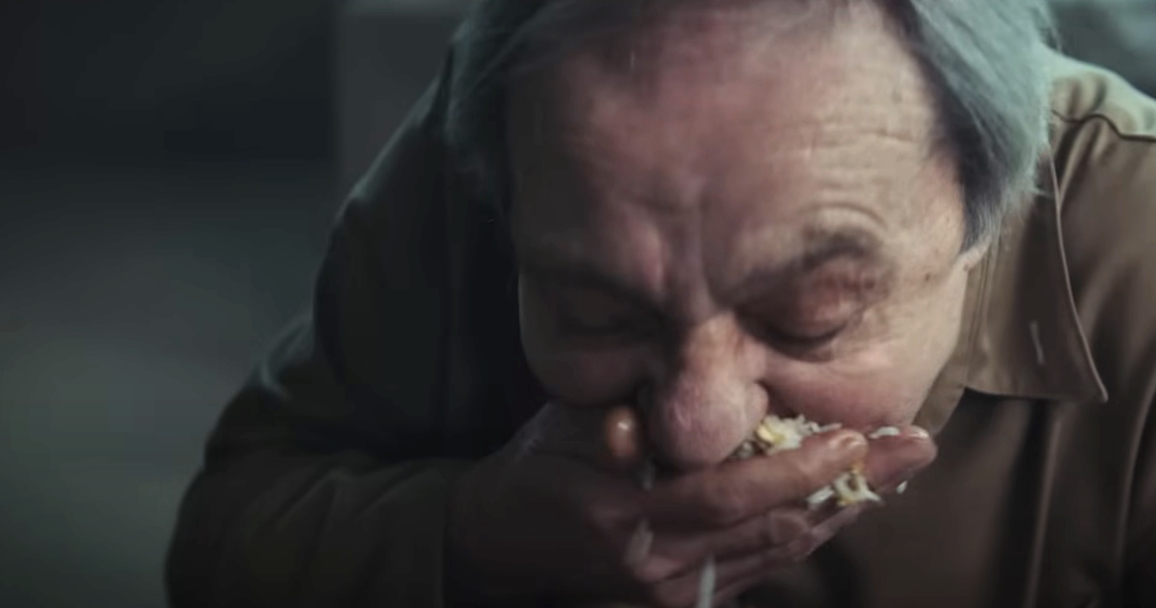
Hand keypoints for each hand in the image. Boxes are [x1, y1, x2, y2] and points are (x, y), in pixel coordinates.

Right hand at [444, 403, 934, 607]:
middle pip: (773, 529)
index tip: (854, 438)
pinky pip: (761, 567)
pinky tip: (846, 504)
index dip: (795, 469)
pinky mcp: (683, 601)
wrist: (502, 545)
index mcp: (627, 517)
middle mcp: (659, 564)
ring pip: (777, 552)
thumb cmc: (535, 470)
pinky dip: (807, 533)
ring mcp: (674, 591)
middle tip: (915, 449)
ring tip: (899, 472)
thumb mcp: (562, 431)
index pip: (727, 494)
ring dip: (843, 511)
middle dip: (851, 488)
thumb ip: (616, 422)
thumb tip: (669, 412)